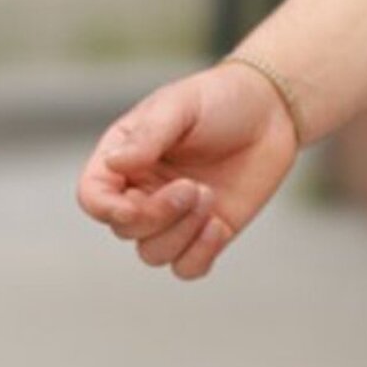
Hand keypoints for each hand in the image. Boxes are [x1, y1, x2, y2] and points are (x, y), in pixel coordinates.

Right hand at [76, 63, 299, 281]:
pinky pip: (187, 267)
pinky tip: (218, 226)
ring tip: (209, 195)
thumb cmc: (221, 98)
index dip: (105, 209)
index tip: (132, 207)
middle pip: (126, 229)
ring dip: (181, 232)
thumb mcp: (181, 104)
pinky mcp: (207, 232)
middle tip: (193, 187)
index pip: (93, 196)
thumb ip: (148, 135)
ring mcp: (175, 216)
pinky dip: (199, 255)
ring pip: (154, 253)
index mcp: (126, 158)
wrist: (272, 110)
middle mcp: (144, 191)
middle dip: (157, 215)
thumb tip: (114, 164)